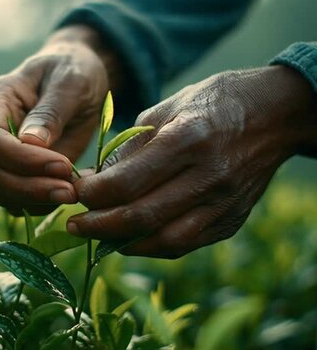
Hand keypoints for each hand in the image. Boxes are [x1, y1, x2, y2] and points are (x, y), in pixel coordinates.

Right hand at [0, 25, 119, 214]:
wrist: (83, 76)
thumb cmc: (75, 69)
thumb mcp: (71, 80)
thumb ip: (51, 110)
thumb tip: (31, 142)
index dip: (19, 158)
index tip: (61, 164)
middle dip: (27, 187)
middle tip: (69, 190)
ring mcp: (7, 155)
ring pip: (2, 192)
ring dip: (35, 200)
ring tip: (73, 193)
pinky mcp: (24, 172)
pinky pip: (21, 200)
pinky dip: (43, 205)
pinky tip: (72, 193)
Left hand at [67, 66, 316, 257]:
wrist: (275, 114)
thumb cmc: (210, 103)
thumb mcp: (164, 110)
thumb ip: (127, 149)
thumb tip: (90, 181)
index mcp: (187, 140)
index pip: (127, 182)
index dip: (92, 194)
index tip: (73, 192)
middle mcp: (209, 176)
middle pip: (142, 217)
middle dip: (98, 226)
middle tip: (73, 225)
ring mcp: (225, 203)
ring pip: (164, 240)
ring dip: (122, 243)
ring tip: (97, 235)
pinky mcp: (232, 220)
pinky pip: (185, 244)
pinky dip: (151, 246)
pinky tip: (129, 239)